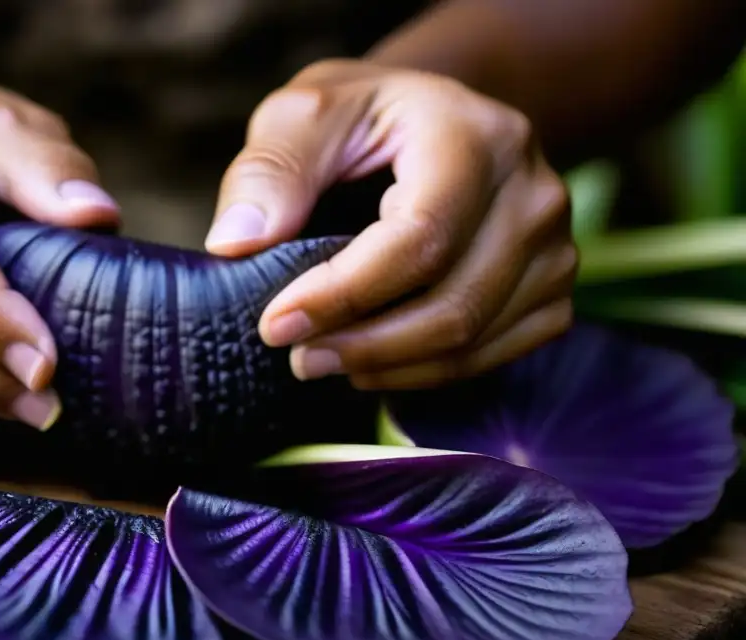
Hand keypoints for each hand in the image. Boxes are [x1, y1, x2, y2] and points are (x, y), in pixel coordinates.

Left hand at [206, 60, 575, 388]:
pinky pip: (493, 357)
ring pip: (473, 341)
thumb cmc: (365, 121)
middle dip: (363, 346)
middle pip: (454, 305)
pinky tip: (376, 359)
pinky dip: (425, 373)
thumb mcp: (307, 115)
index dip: (344, 295)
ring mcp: (555, 248)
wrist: (434, 124)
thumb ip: (270, 170)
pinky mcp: (552, 291)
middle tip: (297, 357)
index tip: (275, 327)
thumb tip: (236, 243)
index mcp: (476, 138)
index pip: (419, 238)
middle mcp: (534, 194)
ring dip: (389, 366)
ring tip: (325, 359)